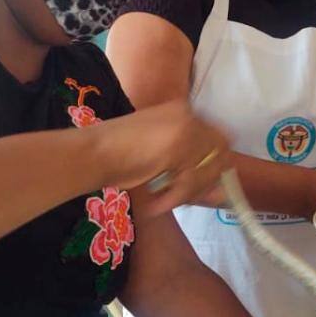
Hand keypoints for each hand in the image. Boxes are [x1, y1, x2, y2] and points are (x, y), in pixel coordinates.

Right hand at [91, 100, 230, 215]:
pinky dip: (174, 200)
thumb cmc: (117, 155)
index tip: (206, 184)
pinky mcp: (178, 147)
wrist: (92, 152)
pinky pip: (190, 183)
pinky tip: (156, 206)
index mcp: (182, 110)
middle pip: (221, 154)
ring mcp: (185, 130)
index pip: (218, 139)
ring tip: (163, 202)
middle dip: (208, 181)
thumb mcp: (159, 157)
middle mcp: (189, 115)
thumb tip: (223, 193)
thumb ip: (190, 170)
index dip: (215, 165)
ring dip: (188, 194)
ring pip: (207, 171)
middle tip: (184, 197)